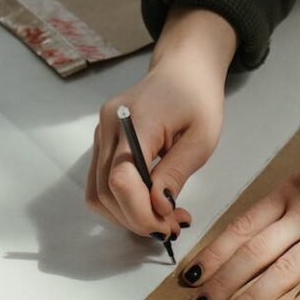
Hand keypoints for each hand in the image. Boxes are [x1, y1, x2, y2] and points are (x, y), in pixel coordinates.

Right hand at [85, 7, 236, 240]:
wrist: (183, 70)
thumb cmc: (198, 99)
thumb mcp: (201, 139)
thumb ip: (176, 173)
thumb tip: (158, 207)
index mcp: (134, 121)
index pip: (121, 179)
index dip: (140, 212)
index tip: (168, 227)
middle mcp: (108, 127)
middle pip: (105, 191)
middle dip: (137, 220)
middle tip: (172, 228)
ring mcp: (101, 135)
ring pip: (98, 193)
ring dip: (129, 216)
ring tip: (166, 218)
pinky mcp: (104, 143)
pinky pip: (102, 184)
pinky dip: (124, 203)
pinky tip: (152, 205)